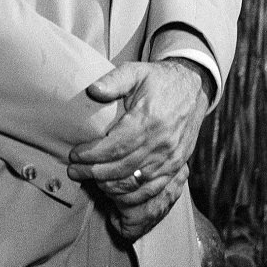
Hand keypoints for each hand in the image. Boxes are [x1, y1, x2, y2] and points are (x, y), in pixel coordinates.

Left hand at [66, 60, 208, 236]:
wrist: (192, 87)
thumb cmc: (159, 80)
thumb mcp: (136, 71)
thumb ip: (114, 80)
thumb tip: (92, 91)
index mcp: (149, 120)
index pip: (115, 147)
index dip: (91, 155)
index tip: (74, 155)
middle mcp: (161, 143)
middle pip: (121, 168)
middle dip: (93, 172)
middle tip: (73, 170)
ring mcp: (171, 158)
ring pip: (135, 183)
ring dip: (109, 185)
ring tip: (89, 179)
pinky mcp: (177, 166)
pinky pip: (152, 189)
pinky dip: (131, 195)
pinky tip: (114, 190)